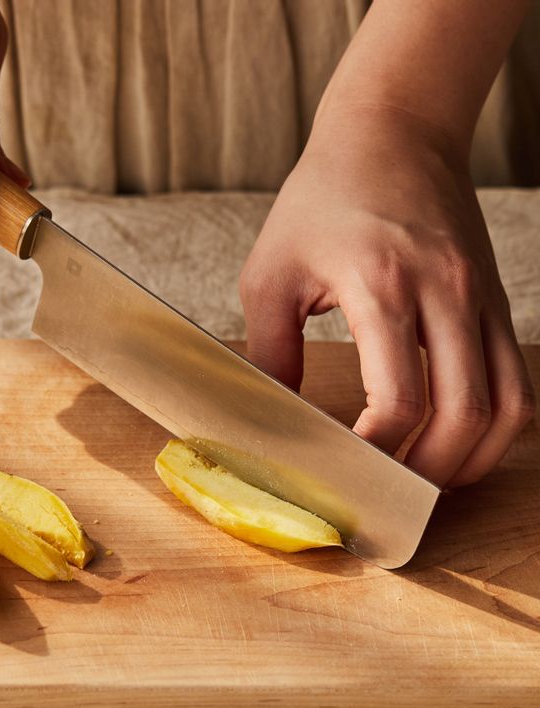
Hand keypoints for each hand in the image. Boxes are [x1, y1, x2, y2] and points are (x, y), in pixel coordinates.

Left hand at [239, 106, 535, 486]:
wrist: (392, 131)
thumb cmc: (320, 199)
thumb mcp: (271, 274)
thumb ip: (270, 351)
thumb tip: (276, 416)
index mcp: (383, 287)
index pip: (399, 401)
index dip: (376, 455)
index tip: (347, 477)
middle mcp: (446, 293)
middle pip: (464, 415)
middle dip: (428, 473)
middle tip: (390, 498)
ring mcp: (480, 296)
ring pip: (507, 404)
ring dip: (472, 458)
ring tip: (430, 482)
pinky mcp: (494, 298)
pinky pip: (514, 376)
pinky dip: (495, 423)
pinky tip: (459, 439)